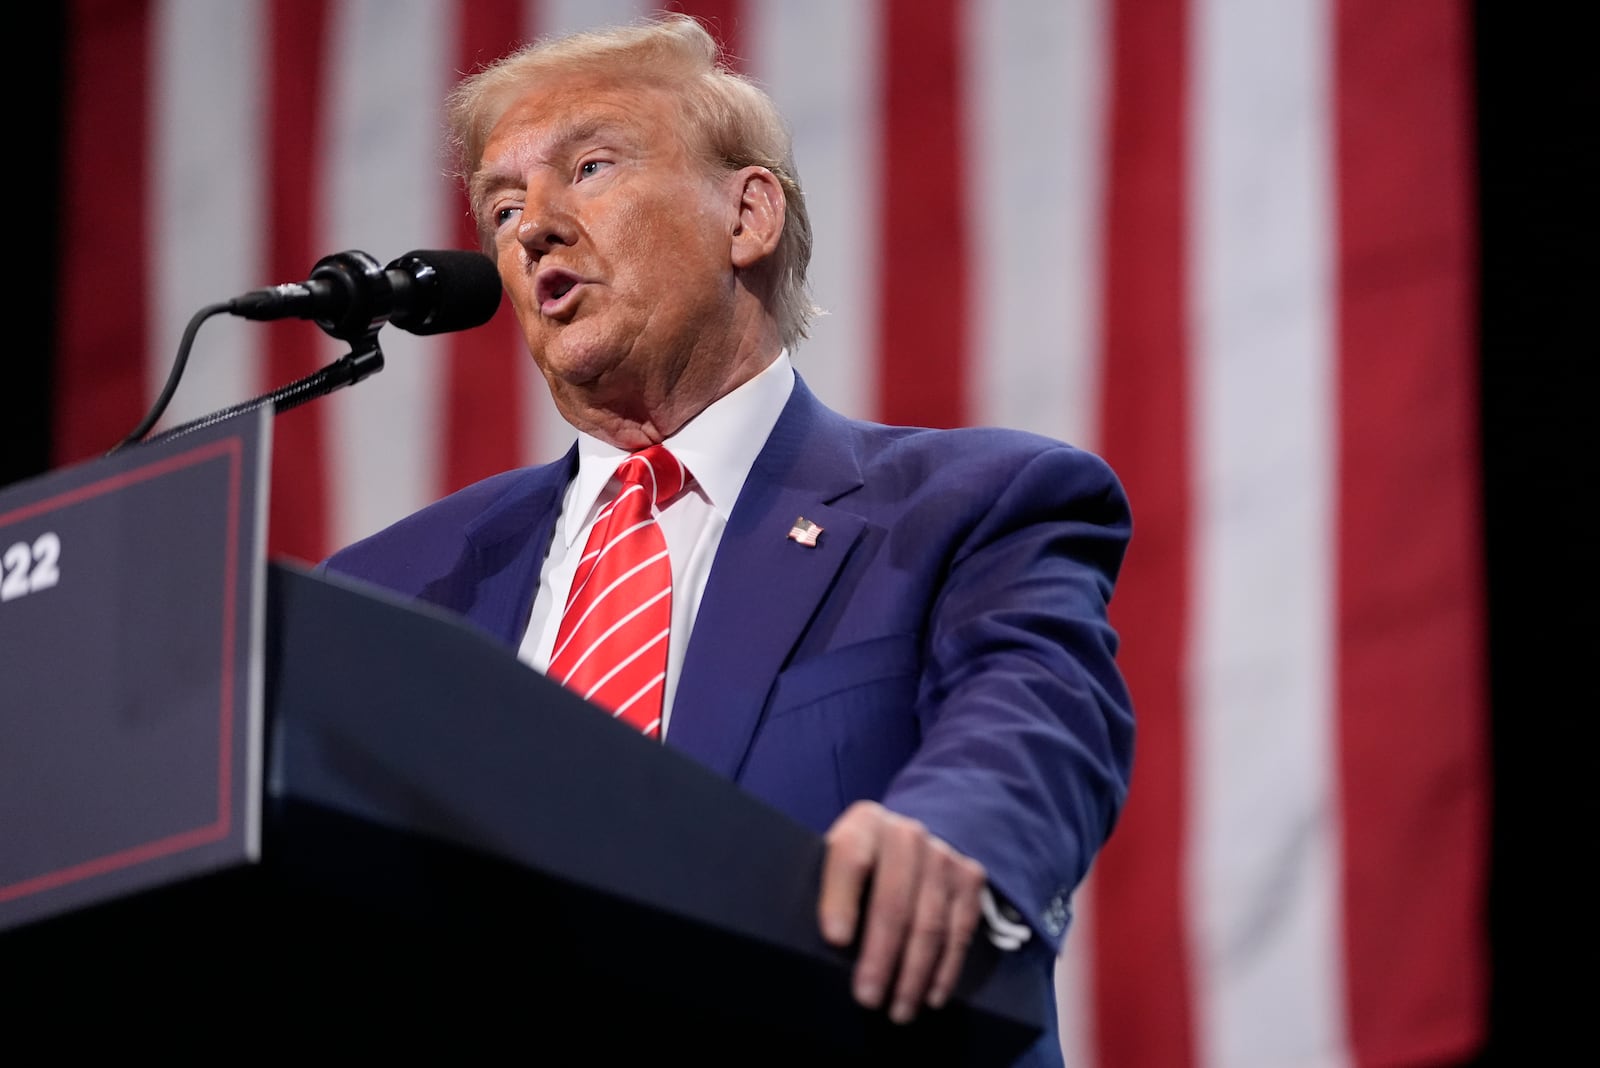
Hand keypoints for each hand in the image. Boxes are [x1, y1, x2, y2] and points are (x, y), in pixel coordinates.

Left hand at [818, 800, 987, 1023]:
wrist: (905, 845)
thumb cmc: (858, 868)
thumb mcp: (832, 863)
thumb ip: (827, 891)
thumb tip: (829, 945)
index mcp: (864, 823)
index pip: (850, 859)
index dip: (841, 899)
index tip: (834, 941)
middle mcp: (906, 834)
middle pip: (894, 901)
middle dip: (881, 957)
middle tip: (868, 999)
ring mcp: (943, 856)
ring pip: (930, 923)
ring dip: (914, 975)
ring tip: (898, 1011)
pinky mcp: (969, 878)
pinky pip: (960, 932)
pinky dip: (945, 970)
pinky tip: (931, 996)